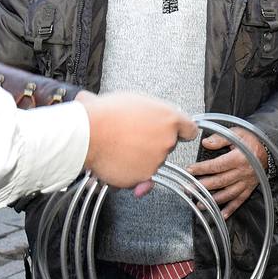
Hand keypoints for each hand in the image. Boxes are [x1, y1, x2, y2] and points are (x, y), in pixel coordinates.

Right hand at [77, 91, 195, 192]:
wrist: (88, 133)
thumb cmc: (105, 113)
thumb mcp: (130, 100)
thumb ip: (145, 110)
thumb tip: (139, 110)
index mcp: (168, 118)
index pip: (189, 130)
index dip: (181, 132)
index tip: (178, 134)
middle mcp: (166, 141)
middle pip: (166, 146)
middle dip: (152, 144)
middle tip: (132, 137)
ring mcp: (156, 161)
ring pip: (151, 163)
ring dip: (139, 159)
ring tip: (119, 148)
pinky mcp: (142, 177)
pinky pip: (138, 178)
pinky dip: (129, 173)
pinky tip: (116, 161)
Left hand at [189, 127, 267, 218]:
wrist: (268, 149)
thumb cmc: (251, 141)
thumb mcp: (237, 133)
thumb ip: (221, 139)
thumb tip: (206, 143)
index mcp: (239, 158)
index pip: (217, 165)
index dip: (202, 168)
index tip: (190, 170)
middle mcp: (243, 172)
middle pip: (220, 181)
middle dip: (202, 186)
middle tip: (189, 189)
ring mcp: (246, 182)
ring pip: (228, 194)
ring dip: (213, 200)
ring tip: (200, 203)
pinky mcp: (249, 189)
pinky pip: (239, 201)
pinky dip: (231, 209)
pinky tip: (221, 215)